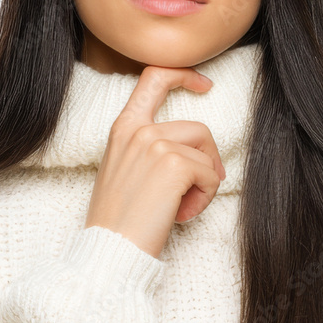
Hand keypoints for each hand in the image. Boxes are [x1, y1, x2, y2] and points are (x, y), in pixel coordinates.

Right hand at [85, 64, 225, 259]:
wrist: (110, 248)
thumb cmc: (119, 219)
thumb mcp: (124, 170)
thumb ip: (147, 149)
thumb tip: (196, 151)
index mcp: (124, 127)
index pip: (154, 76)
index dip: (184, 74)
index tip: (204, 85)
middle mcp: (138, 130)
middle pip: (198, 128)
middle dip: (209, 158)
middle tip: (203, 187)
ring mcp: (156, 145)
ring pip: (206, 154)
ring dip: (204, 184)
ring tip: (181, 207)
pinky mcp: (175, 165)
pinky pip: (211, 175)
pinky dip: (204, 199)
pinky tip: (181, 215)